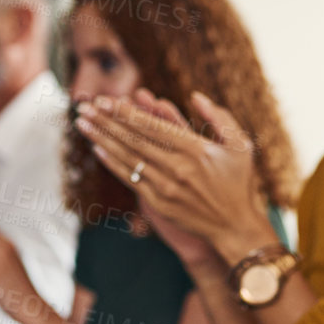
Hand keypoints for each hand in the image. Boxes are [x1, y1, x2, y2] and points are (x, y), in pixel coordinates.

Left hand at [75, 88, 269, 264]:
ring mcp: (168, 187)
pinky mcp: (161, 203)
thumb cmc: (239, 183)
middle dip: (105, 121)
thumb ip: (220, 118)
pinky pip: (132, 179)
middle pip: (134, 139)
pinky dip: (113, 164)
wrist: (235, 227)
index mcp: (196, 149)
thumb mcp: (241, 146)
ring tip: (82, 123)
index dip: (125, 112)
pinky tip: (98, 149)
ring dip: (102, 139)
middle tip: (83, 106)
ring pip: (128, 158)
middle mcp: (179, 168)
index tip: (105, 100)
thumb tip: (195, 96)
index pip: (152, 126)